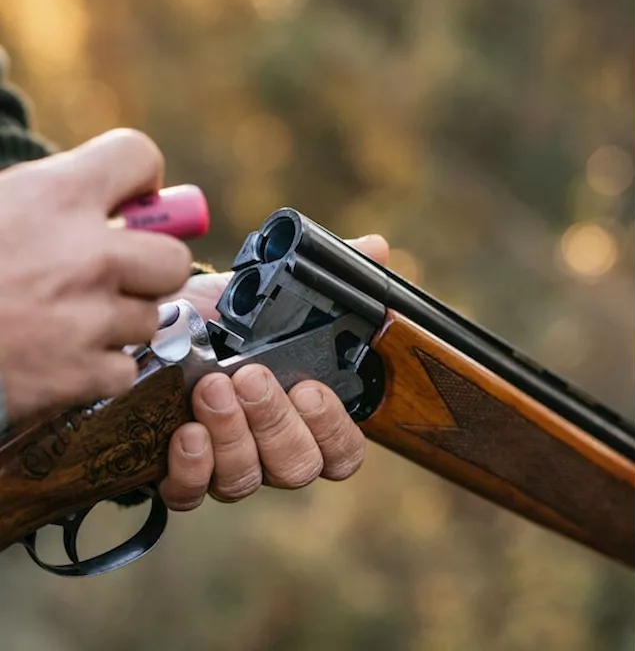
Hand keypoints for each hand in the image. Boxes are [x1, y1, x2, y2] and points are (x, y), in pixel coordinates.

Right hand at [0, 129, 191, 422]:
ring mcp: (88, 317)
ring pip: (151, 316)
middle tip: (108, 273)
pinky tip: (55, 358)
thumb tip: (97, 192)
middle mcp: (84, 254)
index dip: (136, 178)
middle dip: (147, 266)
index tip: (127, 198)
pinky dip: (97, 369)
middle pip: (172, 255)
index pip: (138, 156)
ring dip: (118, 320)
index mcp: (51, 195)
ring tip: (63, 318)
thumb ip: (39, 195)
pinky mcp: (81, 374)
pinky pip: (125, 367)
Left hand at [158, 235, 390, 510]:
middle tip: (250, 376)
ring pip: (247, 479)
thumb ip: (330, 275)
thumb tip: (377, 249)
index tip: (311, 389)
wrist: (148, 326)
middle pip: (297, 466)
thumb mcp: (270, 290)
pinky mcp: (179, 476)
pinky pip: (193, 495)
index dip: (335, 431)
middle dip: (275, 422)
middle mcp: (273, 450)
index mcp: (307, 417)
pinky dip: (192, 468)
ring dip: (232, 434)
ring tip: (210, 386)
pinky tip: (184, 431)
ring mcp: (228, 467)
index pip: (343, 452)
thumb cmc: (218, 315)